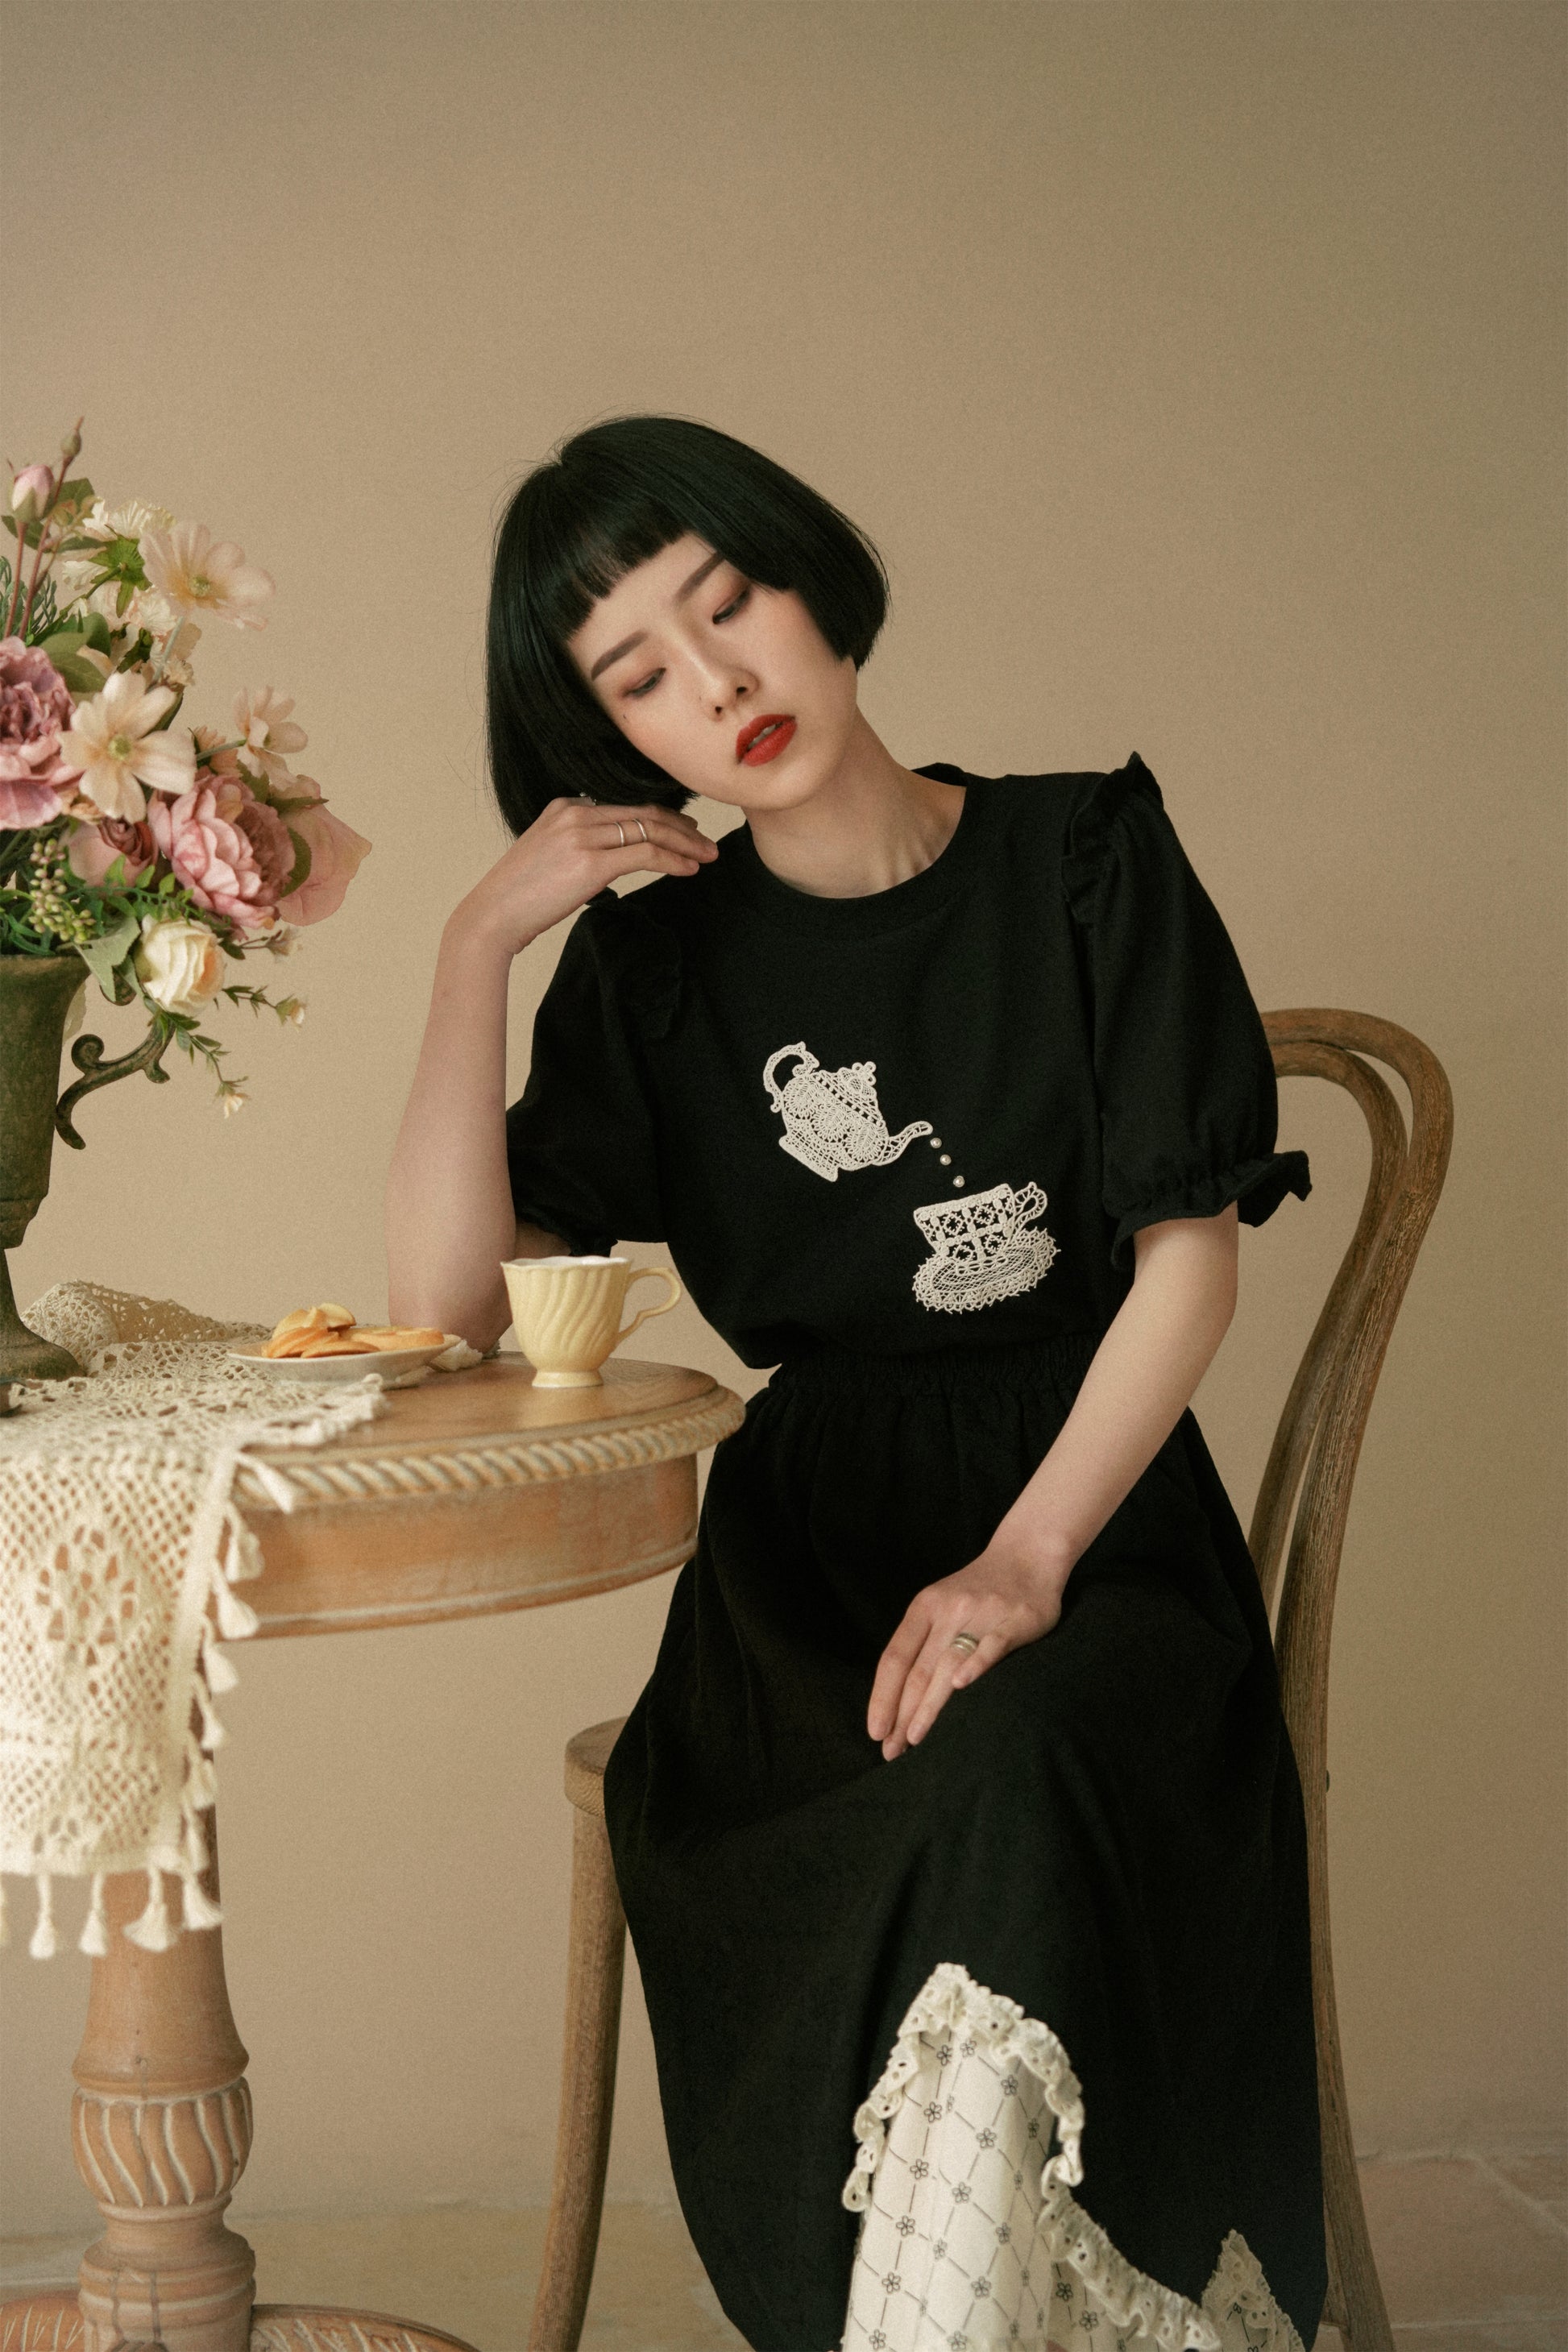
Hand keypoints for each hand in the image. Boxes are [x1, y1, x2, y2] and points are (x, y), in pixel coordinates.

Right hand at [453, 795, 717, 961]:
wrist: (492, 916)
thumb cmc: (519, 896)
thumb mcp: (549, 855)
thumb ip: (580, 845)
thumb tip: (613, 857)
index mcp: (565, 807)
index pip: (627, 806)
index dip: (663, 817)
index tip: (686, 829)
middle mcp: (576, 813)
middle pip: (644, 813)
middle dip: (683, 827)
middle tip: (707, 842)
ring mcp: (583, 835)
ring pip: (650, 830)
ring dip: (686, 843)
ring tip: (708, 856)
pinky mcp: (591, 863)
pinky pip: (645, 854)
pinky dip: (673, 860)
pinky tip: (689, 869)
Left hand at [867, 1533, 1073, 1761]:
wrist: (1028, 1553)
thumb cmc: (979, 1590)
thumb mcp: (941, 1604)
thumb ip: (923, 1642)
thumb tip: (899, 1698)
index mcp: (924, 1607)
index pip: (895, 1658)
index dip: (882, 1696)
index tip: (875, 1731)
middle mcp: (948, 1610)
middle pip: (918, 1670)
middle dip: (901, 1714)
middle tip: (891, 1751)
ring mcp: (982, 1613)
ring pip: (948, 1664)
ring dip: (929, 1704)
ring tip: (915, 1738)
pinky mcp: (1016, 1619)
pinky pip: (993, 1645)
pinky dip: (977, 1664)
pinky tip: (962, 1687)